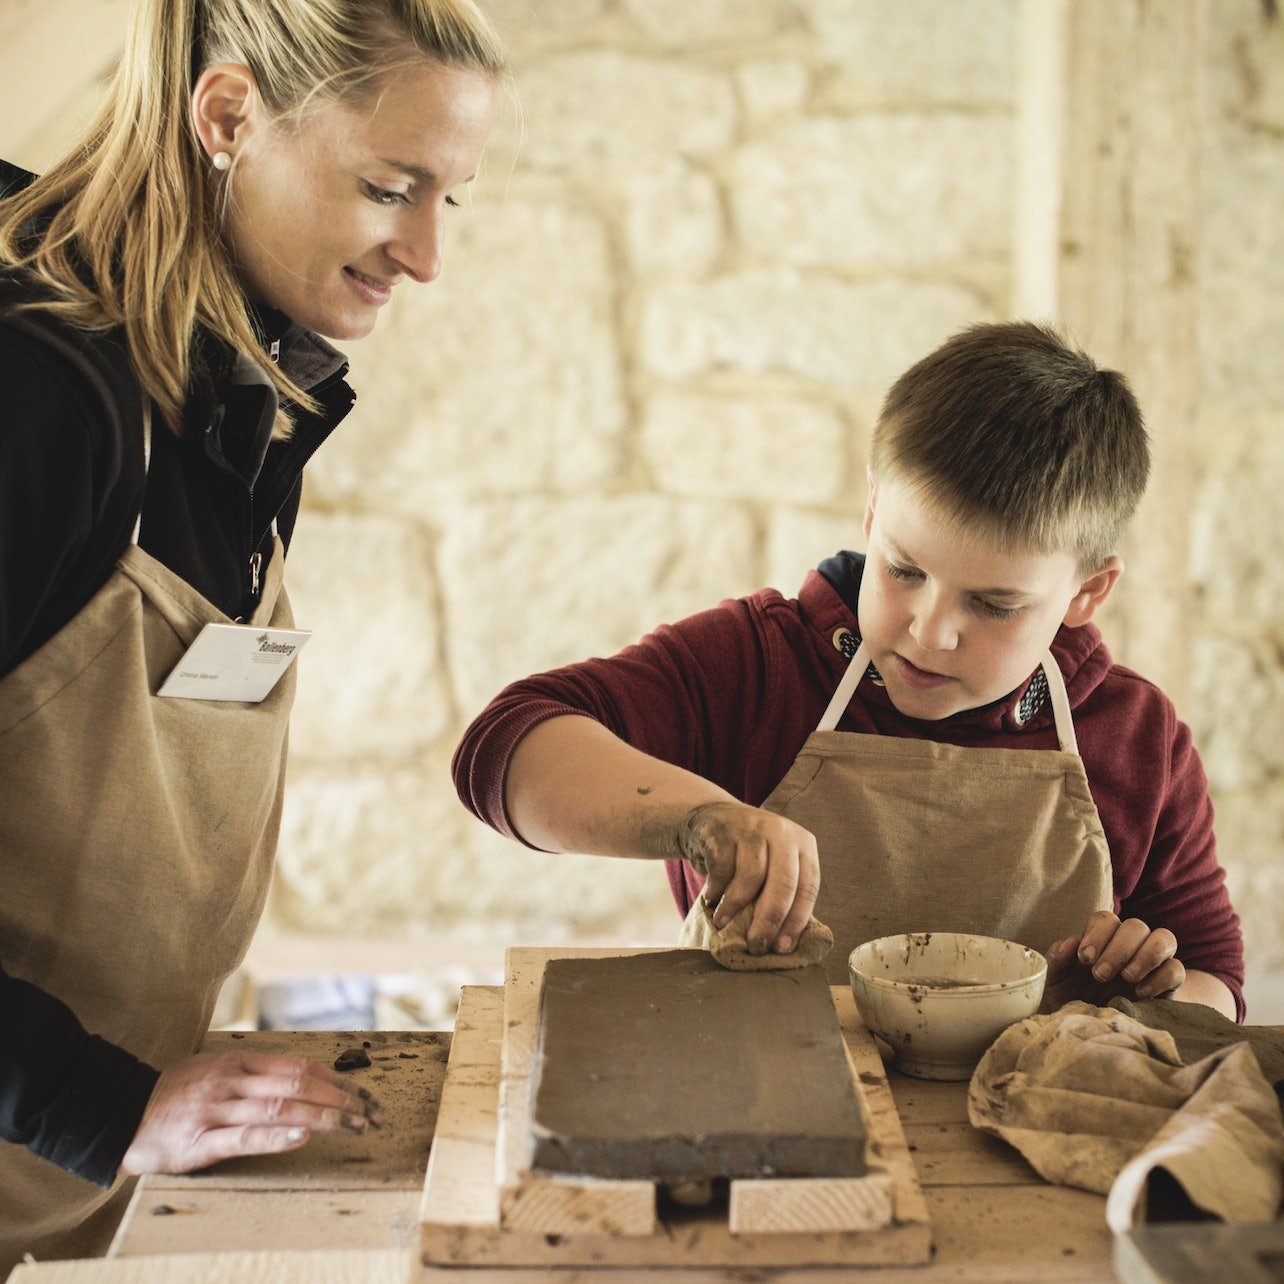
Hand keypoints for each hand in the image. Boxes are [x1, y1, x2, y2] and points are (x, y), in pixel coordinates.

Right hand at [119, 1050, 382, 1176]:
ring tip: (353, 1125)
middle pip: (298, 1086)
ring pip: (278, 1108)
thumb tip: (303, 1077)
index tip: (366, 1095)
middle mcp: (233, 1081)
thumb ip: (255, 1074)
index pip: (301, 1068)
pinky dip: (275, 1136)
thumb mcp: (217, 1070)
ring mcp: (216, 1109)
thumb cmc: (175, 1094)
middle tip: (371, 1115)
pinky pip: (242, 1137)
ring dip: (322, 1117)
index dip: (338, 1080)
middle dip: (341, 1100)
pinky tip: (301, 1137)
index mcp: (240, 1064)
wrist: (120, 1113)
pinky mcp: (198, 1142)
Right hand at [677, 800, 819, 955]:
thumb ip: (783, 893)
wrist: (712, 816)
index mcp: (803, 844)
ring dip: (735, 905)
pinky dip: (716, 889)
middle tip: (756, 945)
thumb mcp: (774, 865)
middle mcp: (782, 832)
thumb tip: (783, 943)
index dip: (796, 921)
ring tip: (723, 923)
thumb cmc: (749, 854)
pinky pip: (722, 868)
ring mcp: (752, 828)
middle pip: (783, 883)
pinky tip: (711, 899)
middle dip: (769, 920)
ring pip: (751, 876)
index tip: (783, 948)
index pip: (808, 887)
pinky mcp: (724, 830)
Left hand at [1043, 910, 1184, 1010]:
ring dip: (1146, 955)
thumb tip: (1070, 941)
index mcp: (1100, 939)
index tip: (1085, 959)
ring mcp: (1152, 962)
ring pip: (1164, 937)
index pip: (1105, 919)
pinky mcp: (1169, 983)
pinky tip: (1141, 994)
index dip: (1097, 934)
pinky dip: (1161, 977)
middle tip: (1100, 976)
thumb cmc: (1072, 1001)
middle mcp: (1128, 945)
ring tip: (1126, 979)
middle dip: (1118, 949)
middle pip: (1135, 926)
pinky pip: (1177, 968)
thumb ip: (1057, 961)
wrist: (1097, 1032)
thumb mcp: (1055, 984)